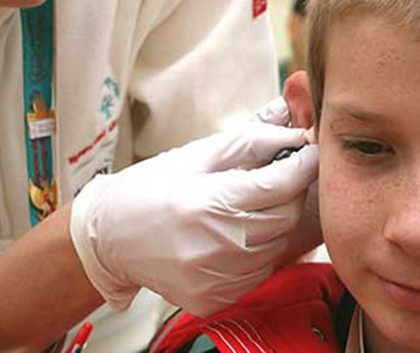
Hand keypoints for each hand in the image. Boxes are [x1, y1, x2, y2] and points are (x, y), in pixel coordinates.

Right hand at [70, 97, 317, 315]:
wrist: (108, 237)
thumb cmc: (152, 187)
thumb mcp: (196, 154)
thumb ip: (249, 139)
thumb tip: (292, 120)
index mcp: (207, 203)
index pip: (279, 183)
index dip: (303, 164)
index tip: (311, 151)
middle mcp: (214, 246)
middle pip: (285, 217)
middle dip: (290, 193)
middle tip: (279, 176)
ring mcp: (214, 278)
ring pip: (276, 246)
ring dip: (274, 222)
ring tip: (246, 206)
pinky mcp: (213, 299)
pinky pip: (258, 273)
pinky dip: (258, 251)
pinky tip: (234, 235)